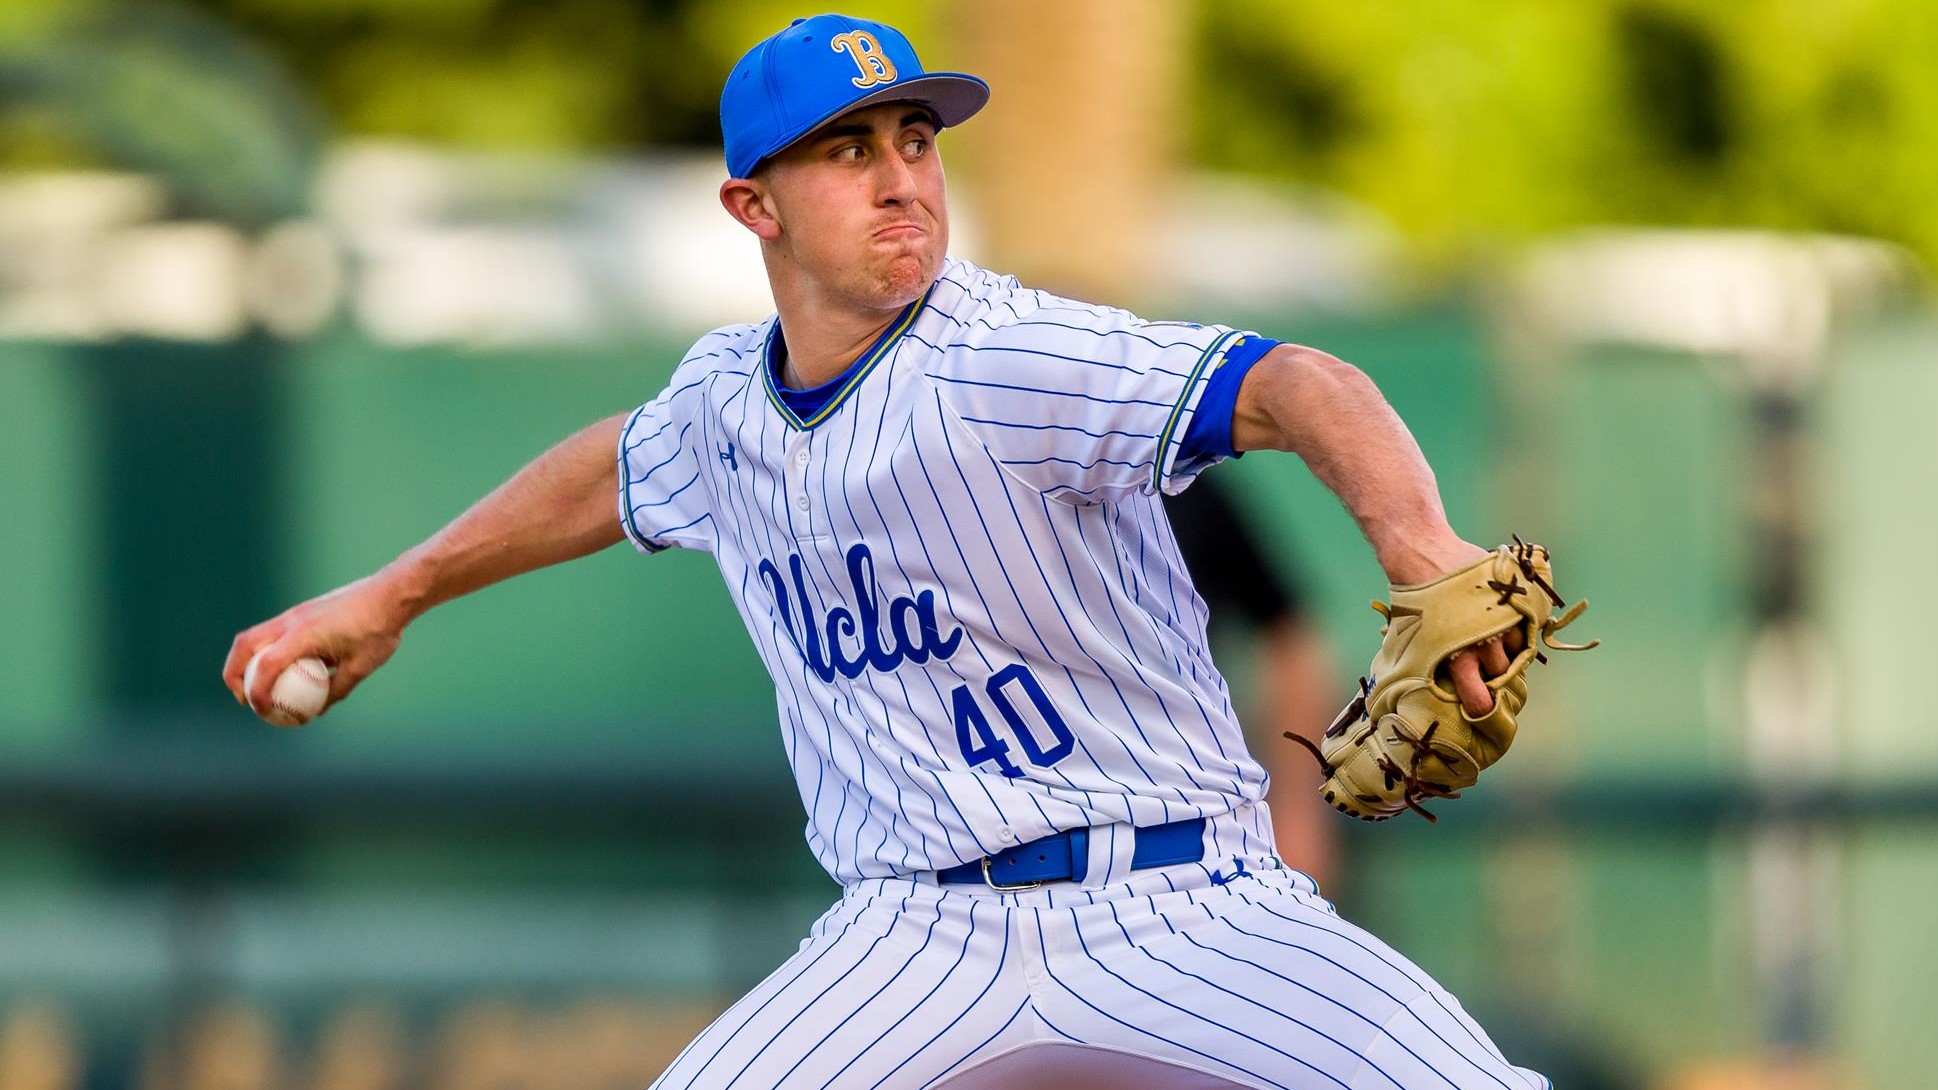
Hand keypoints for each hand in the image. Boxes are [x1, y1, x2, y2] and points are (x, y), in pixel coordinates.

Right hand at [222, 570, 412, 721]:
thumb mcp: (361, 667)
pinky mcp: (301, 611)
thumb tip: (317, 711)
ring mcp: (294, 613)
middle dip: (234, 674)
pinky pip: (272, 633)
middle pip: (245, 646)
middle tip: (244, 699)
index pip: (266, 665)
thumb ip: (337, 689)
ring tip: (255, 687)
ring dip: (246, 662)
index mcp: (303, 634)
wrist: (390, 594)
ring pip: (254, 636)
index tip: (261, 711)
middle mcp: (291, 621)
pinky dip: (265, 652)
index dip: (257, 692)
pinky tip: (282, 671)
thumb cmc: (379, 629)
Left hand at [1382, 536, 1522, 718]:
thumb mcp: (1407, 640)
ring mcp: (1505, 620)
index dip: (1481, 707)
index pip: (1481, 702)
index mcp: (1459, 659)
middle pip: (1503, 675)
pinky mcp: (1514, 599)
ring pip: (1518, 647)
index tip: (1479, 704)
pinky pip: (1525, 621)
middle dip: (1494, 673)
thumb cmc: (1410, 599)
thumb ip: (1425, 666)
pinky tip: (1500, 616)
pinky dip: (1516, 623)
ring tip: (1489, 635)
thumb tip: (1423, 687)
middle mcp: (1487, 644)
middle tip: (1481, 662)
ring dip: (1508, 646)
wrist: (1423, 552)